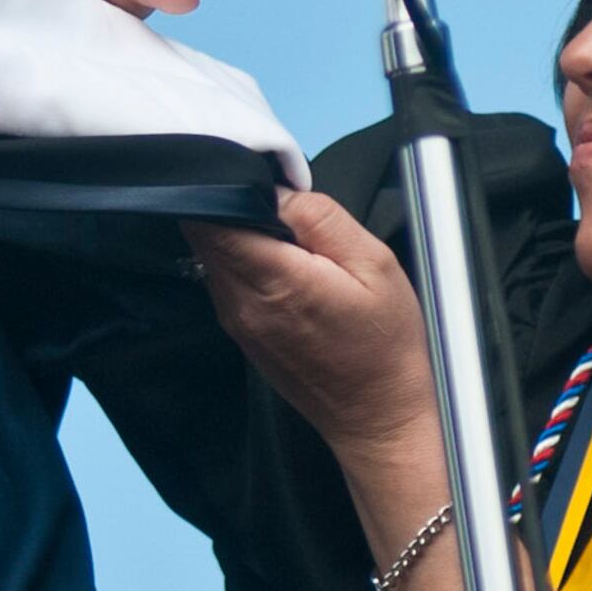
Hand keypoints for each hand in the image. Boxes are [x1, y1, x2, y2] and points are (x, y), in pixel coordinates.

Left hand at [184, 190, 435, 465]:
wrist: (378, 417)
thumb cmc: (386, 346)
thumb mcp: (374, 265)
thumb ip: (321, 220)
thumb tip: (278, 191)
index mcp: (274, 281)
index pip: (211, 218)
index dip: (224, 186)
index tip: (254, 173)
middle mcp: (241, 303)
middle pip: (205, 232)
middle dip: (233, 204)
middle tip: (281, 201)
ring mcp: (235, 320)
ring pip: (213, 254)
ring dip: (241, 233)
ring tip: (293, 237)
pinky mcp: (239, 331)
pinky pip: (226, 278)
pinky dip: (246, 260)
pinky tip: (288, 266)